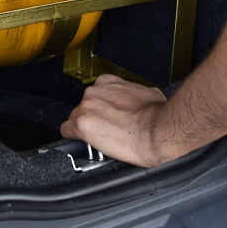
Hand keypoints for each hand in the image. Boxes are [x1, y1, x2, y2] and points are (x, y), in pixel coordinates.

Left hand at [60, 74, 179, 167]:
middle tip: (107, 130)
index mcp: (108, 82)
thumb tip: (139, 100)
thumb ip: (136, 94)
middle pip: (84, 107)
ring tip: (101, 140)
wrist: (159, 129)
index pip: (95, 95)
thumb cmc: (157, 114)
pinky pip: (67, 132)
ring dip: (85, 129)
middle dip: (93, 119)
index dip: (100, 109)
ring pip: (75, 119)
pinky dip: (73, 139)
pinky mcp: (82, 125)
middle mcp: (94, 92)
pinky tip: (83, 144)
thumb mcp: (149, 94)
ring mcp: (86, 107)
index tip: (107, 117)